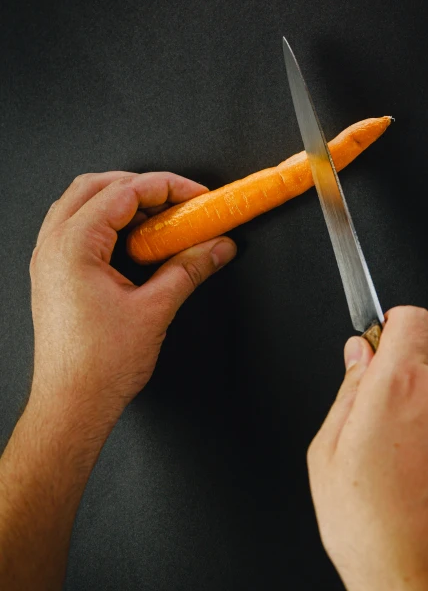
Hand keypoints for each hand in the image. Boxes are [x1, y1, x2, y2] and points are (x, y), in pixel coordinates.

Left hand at [28, 171, 235, 436]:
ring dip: (122, 202)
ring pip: (83, 204)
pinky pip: (77, 228)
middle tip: (180, 203)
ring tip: (160, 219)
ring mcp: (49, 260)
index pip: (124, 192)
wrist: (72, 404)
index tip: (197, 198)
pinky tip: (135, 242)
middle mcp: (53, 246)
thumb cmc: (98, 367)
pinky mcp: (54, 275)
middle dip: (143, 187)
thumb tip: (216, 247)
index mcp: (73, 246)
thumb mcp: (155, 310)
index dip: (167, 187)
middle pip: (97, 186)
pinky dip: (108, 223)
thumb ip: (190, 269)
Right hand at [308, 306, 427, 590]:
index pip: (411, 318)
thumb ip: (347, 391)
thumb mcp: (327, 453)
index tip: (379, 346)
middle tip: (378, 423)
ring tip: (401, 466)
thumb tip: (358, 357)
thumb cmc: (373, 528)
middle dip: (404, 379)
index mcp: (398, 386)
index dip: (392, 327)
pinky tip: (425, 482)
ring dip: (426, 413)